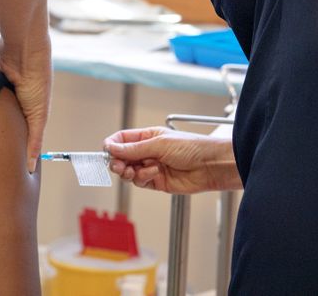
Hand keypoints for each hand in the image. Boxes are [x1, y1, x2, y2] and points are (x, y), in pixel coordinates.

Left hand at [0, 37, 51, 173]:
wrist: (24, 50)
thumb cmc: (36, 80)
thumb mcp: (38, 114)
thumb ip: (34, 139)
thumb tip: (30, 167)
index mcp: (34, 111)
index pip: (24, 135)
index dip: (16, 149)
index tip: (5, 166)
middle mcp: (21, 102)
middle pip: (8, 123)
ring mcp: (7, 91)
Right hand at [104, 127, 241, 193]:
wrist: (211, 166)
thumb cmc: (192, 147)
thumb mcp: (158, 144)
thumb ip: (133, 149)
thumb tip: (111, 148)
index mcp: (147, 136)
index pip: (122, 140)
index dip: (112, 145)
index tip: (106, 151)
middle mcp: (147, 152)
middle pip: (122, 157)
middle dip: (118, 162)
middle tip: (119, 166)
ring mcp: (151, 167)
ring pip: (129, 171)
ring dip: (130, 172)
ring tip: (135, 170)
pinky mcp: (156, 182)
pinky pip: (140, 181)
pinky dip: (143, 178)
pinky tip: (154, 173)